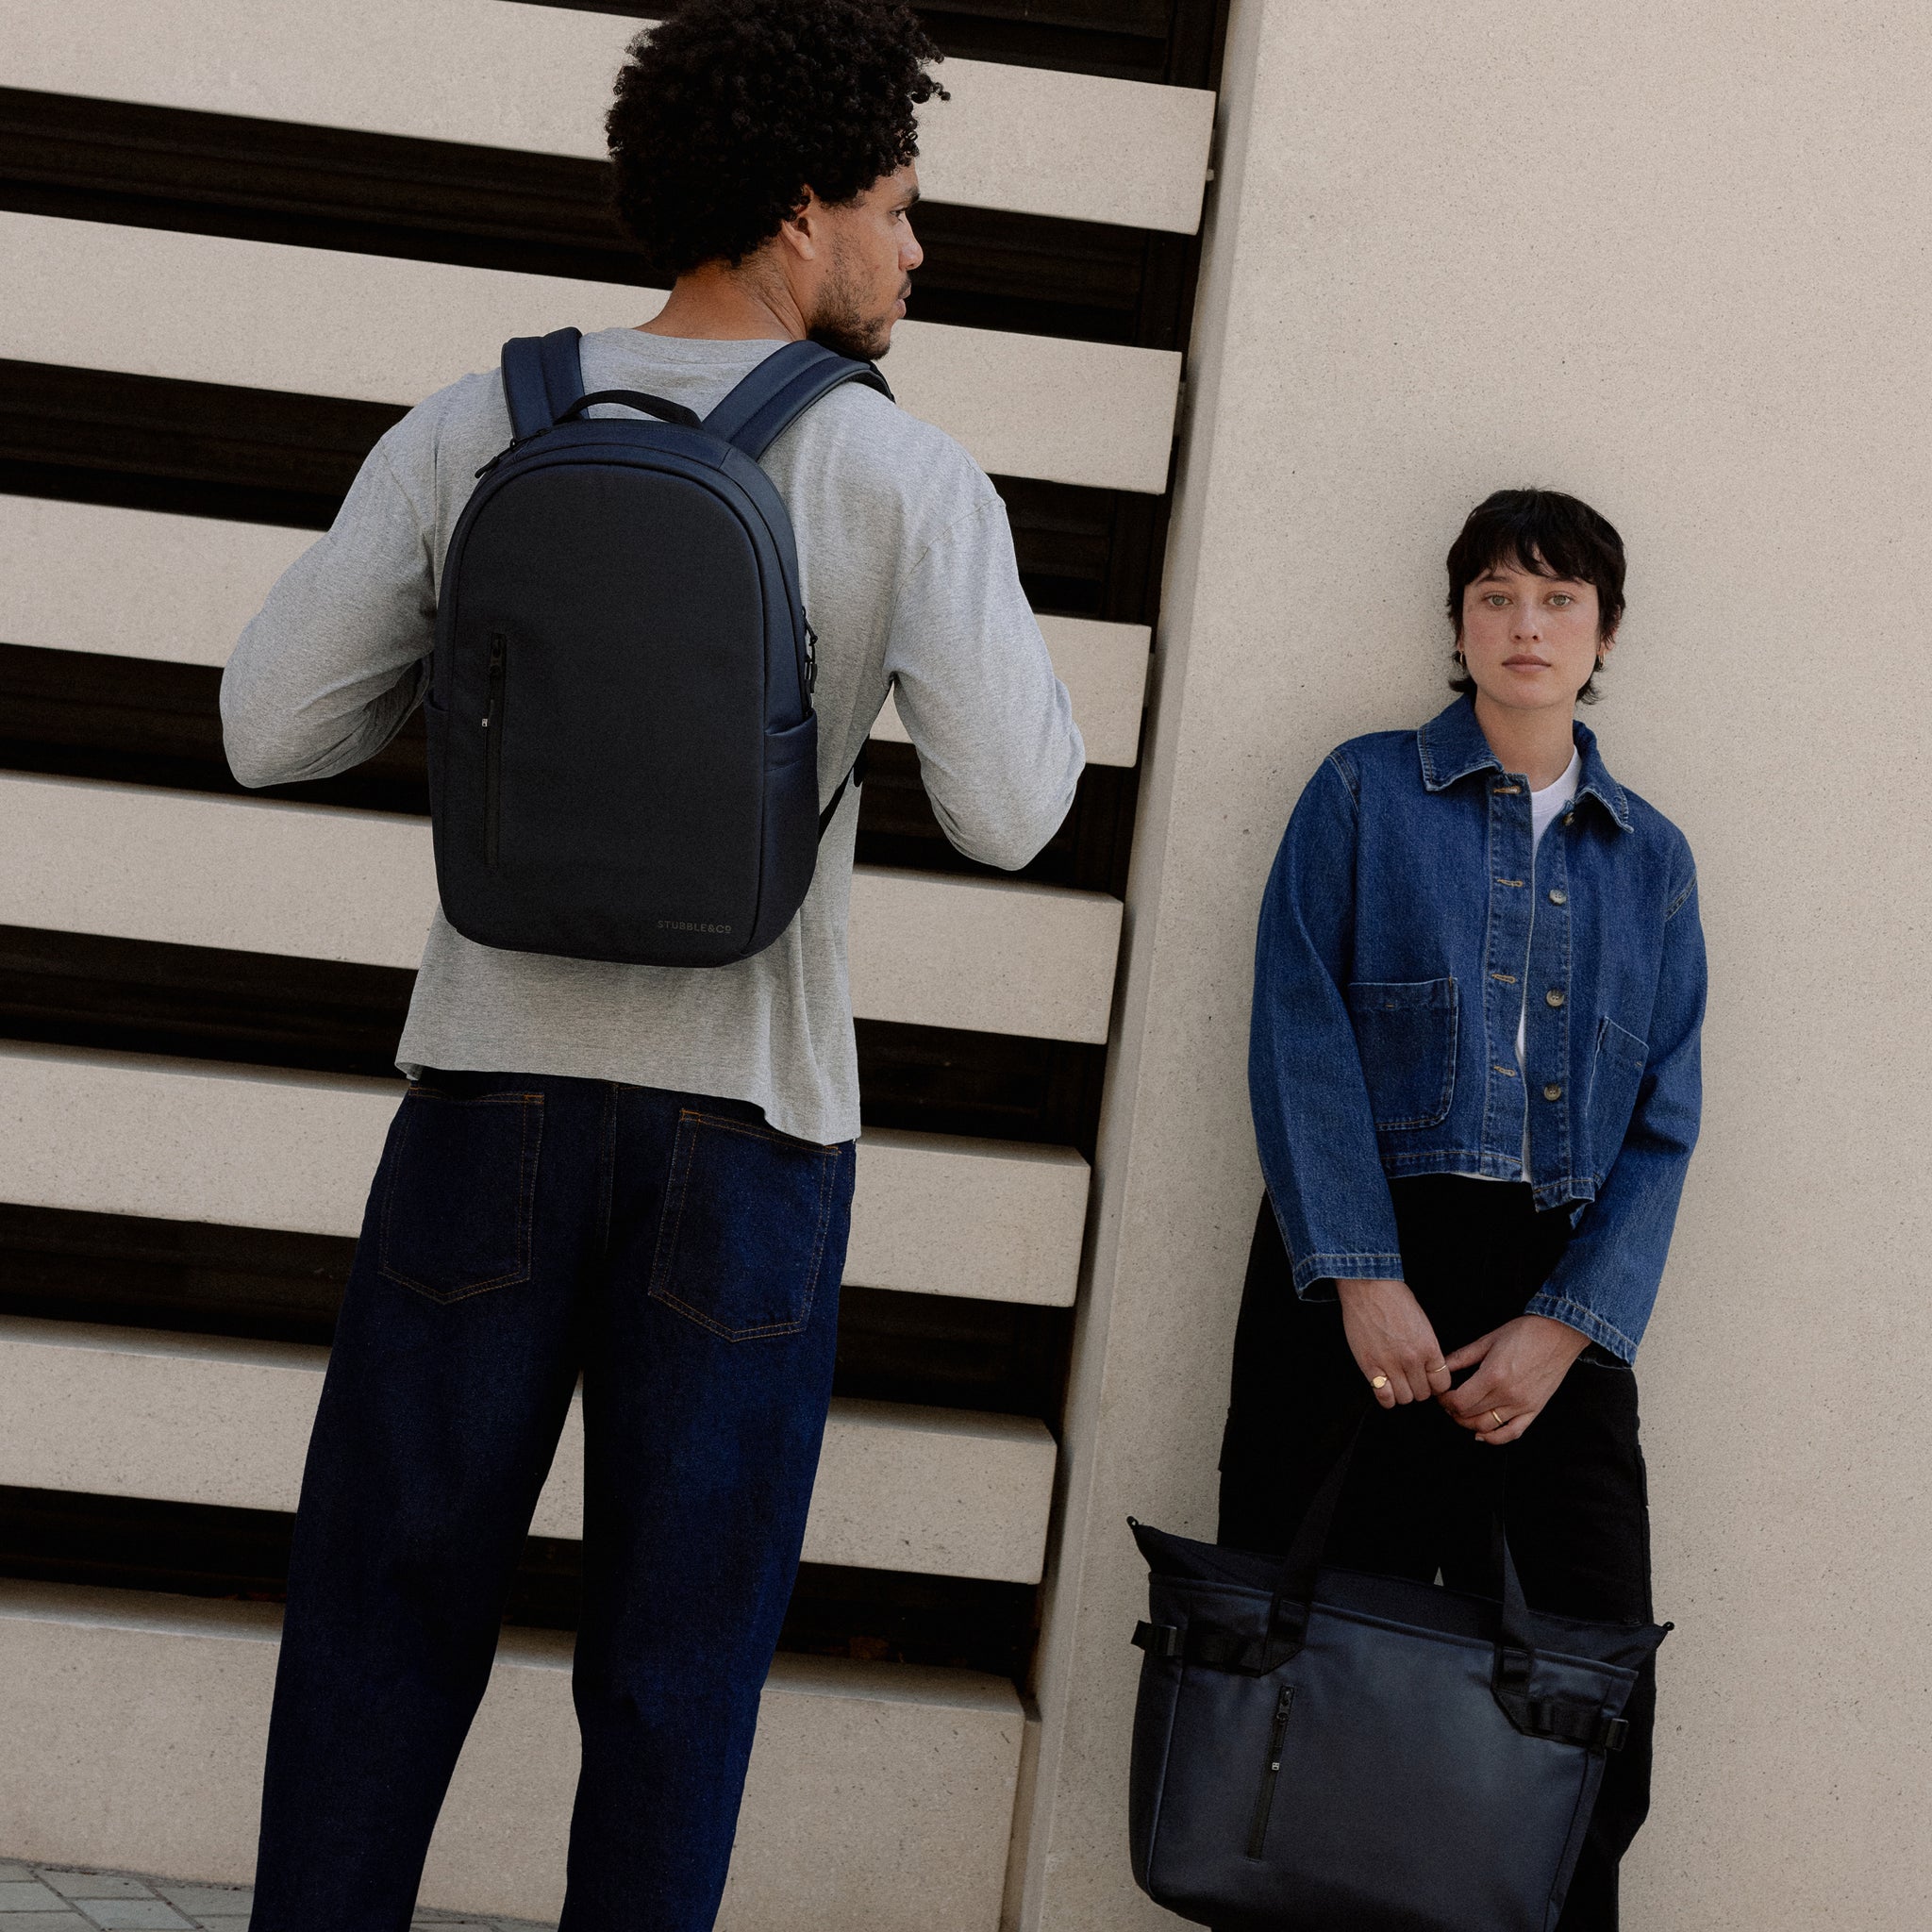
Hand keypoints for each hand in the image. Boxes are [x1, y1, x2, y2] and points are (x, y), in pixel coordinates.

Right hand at [1336, 1278, 1452, 1407]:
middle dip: (1418, 1389)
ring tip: (1396, 1382)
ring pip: (1404, 1399)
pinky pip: (1383, 1397)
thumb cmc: (1395, 1299)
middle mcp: (1412, 1359)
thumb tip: (1428, 1367)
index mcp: (1429, 1347)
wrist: (1368, 1287)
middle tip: (1410, 1379)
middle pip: (1422, 1394)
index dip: (1435, 1385)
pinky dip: (1385, 1397)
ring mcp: (1390, 1364)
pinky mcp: (1369, 1366)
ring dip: (1401, 1393)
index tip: (1428, 1381)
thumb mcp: (1423, 1323)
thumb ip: (1427, 1348)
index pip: (1441, 1384)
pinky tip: (1384, 1386)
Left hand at [1438, 1315, 1589, 1443]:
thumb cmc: (1525, 1333)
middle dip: (1453, 1410)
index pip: (1459, 1401)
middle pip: (1470, 1415)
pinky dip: (1495, 1439)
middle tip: (1448, 1401)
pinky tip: (1483, 1435)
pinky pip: (1512, 1433)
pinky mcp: (1534, 1410)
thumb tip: (1441, 1367)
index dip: (1445, 1400)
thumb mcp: (1487, 1340)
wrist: (1558, 1334)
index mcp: (1493, 1375)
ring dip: (1468, 1424)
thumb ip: (1462, 1356)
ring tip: (1462, 1414)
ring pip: (1487, 1427)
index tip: (1442, 1394)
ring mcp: (1522, 1405)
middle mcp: (1507, 1394)